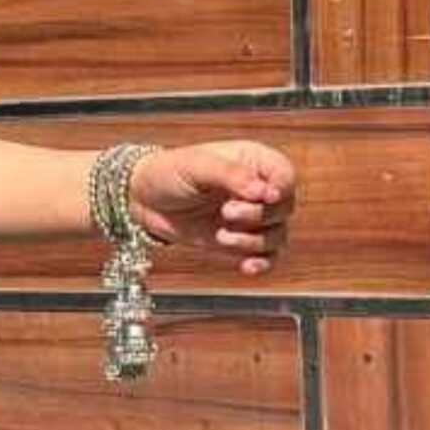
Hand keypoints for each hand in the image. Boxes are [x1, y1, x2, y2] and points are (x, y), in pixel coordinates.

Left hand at [126, 140, 295, 274]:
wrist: (144, 200)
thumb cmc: (170, 172)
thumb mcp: (197, 165)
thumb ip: (231, 175)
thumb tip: (263, 192)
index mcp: (254, 162)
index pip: (284, 176)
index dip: (280, 189)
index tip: (264, 198)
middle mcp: (258, 190)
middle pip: (283, 209)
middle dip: (258, 216)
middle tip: (226, 212)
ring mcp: (251, 218)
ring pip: (276, 236)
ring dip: (253, 241)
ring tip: (221, 236)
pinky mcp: (241, 242)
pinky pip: (266, 257)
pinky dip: (261, 264)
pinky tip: (246, 267)